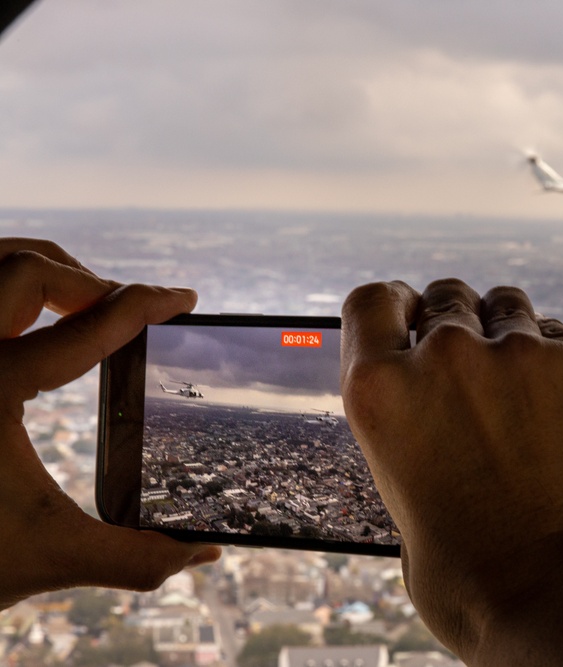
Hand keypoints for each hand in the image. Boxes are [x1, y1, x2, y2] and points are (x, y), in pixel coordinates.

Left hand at [0, 239, 219, 609]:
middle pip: (31, 270)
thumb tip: (205, 555)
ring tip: (76, 304)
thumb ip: (135, 558)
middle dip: (89, 282)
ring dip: (40, 274)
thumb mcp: (50, 556)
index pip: (88, 328)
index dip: (146, 306)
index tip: (183, 299)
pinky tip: (26, 326)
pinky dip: (6, 290)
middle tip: (124, 312)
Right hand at [341, 280, 562, 654]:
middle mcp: (443, 358)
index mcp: (380, 392)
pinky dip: (557, 358)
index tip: (409, 318)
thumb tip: (430, 424)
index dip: (393, 307)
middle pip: (445, 296)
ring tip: (522, 381)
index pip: (371, 302)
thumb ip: (409, 440)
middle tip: (474, 364)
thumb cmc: (472, 577)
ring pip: (507, 306)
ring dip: (508, 332)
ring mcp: (517, 355)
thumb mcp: (403, 503)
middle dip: (456, 322)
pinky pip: (560, 336)